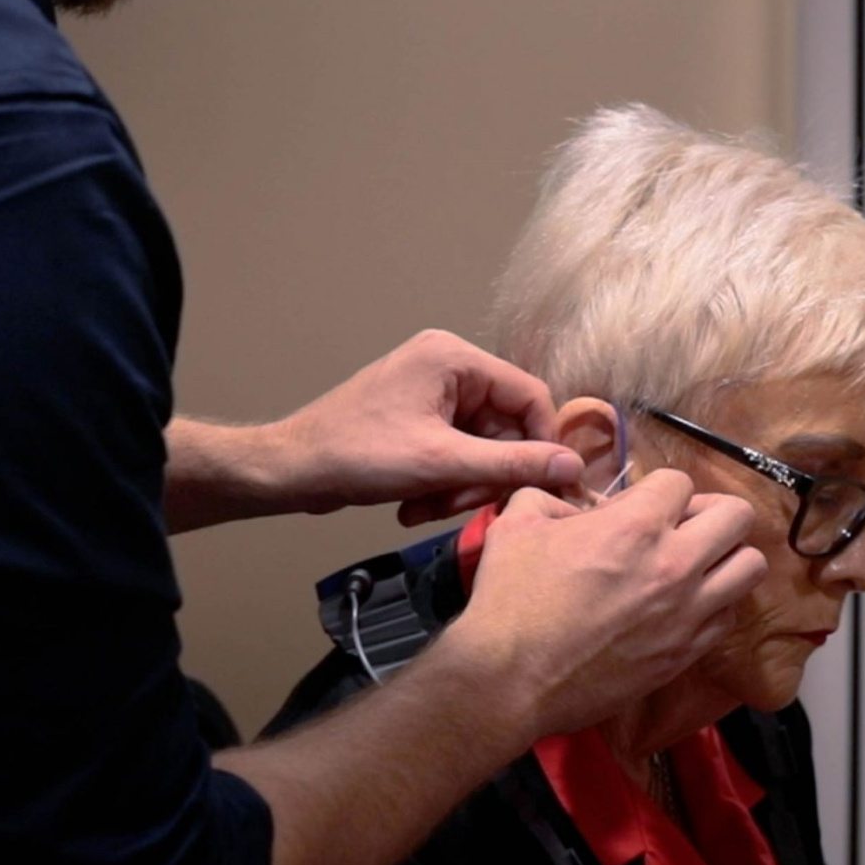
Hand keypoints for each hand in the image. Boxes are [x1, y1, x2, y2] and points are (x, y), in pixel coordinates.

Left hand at [268, 330, 584, 524]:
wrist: (289, 471)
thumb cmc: (356, 456)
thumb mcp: (442, 463)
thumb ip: (512, 464)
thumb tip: (575, 469)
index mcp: (454, 358)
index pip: (530, 396)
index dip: (541, 444)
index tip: (539, 485)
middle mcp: (448, 366)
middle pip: (506, 426)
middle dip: (486, 473)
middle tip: (460, 504)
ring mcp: (432, 393)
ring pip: (483, 447)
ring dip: (462, 485)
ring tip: (427, 506)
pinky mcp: (420, 419)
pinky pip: (458, 453)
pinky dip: (444, 483)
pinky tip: (415, 503)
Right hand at [441, 470, 767, 738]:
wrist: (513, 681)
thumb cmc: (508, 601)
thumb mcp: (516, 525)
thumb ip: (549, 497)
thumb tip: (574, 502)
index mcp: (635, 525)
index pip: (681, 481)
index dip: (658, 490)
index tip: (638, 509)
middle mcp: (675, 564)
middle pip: (737, 516)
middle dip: (710, 513)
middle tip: (681, 528)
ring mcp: (688, 612)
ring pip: (750, 566)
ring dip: (726, 558)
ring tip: (696, 565)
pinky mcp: (687, 653)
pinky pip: (729, 616)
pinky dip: (715, 605)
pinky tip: (684, 606)